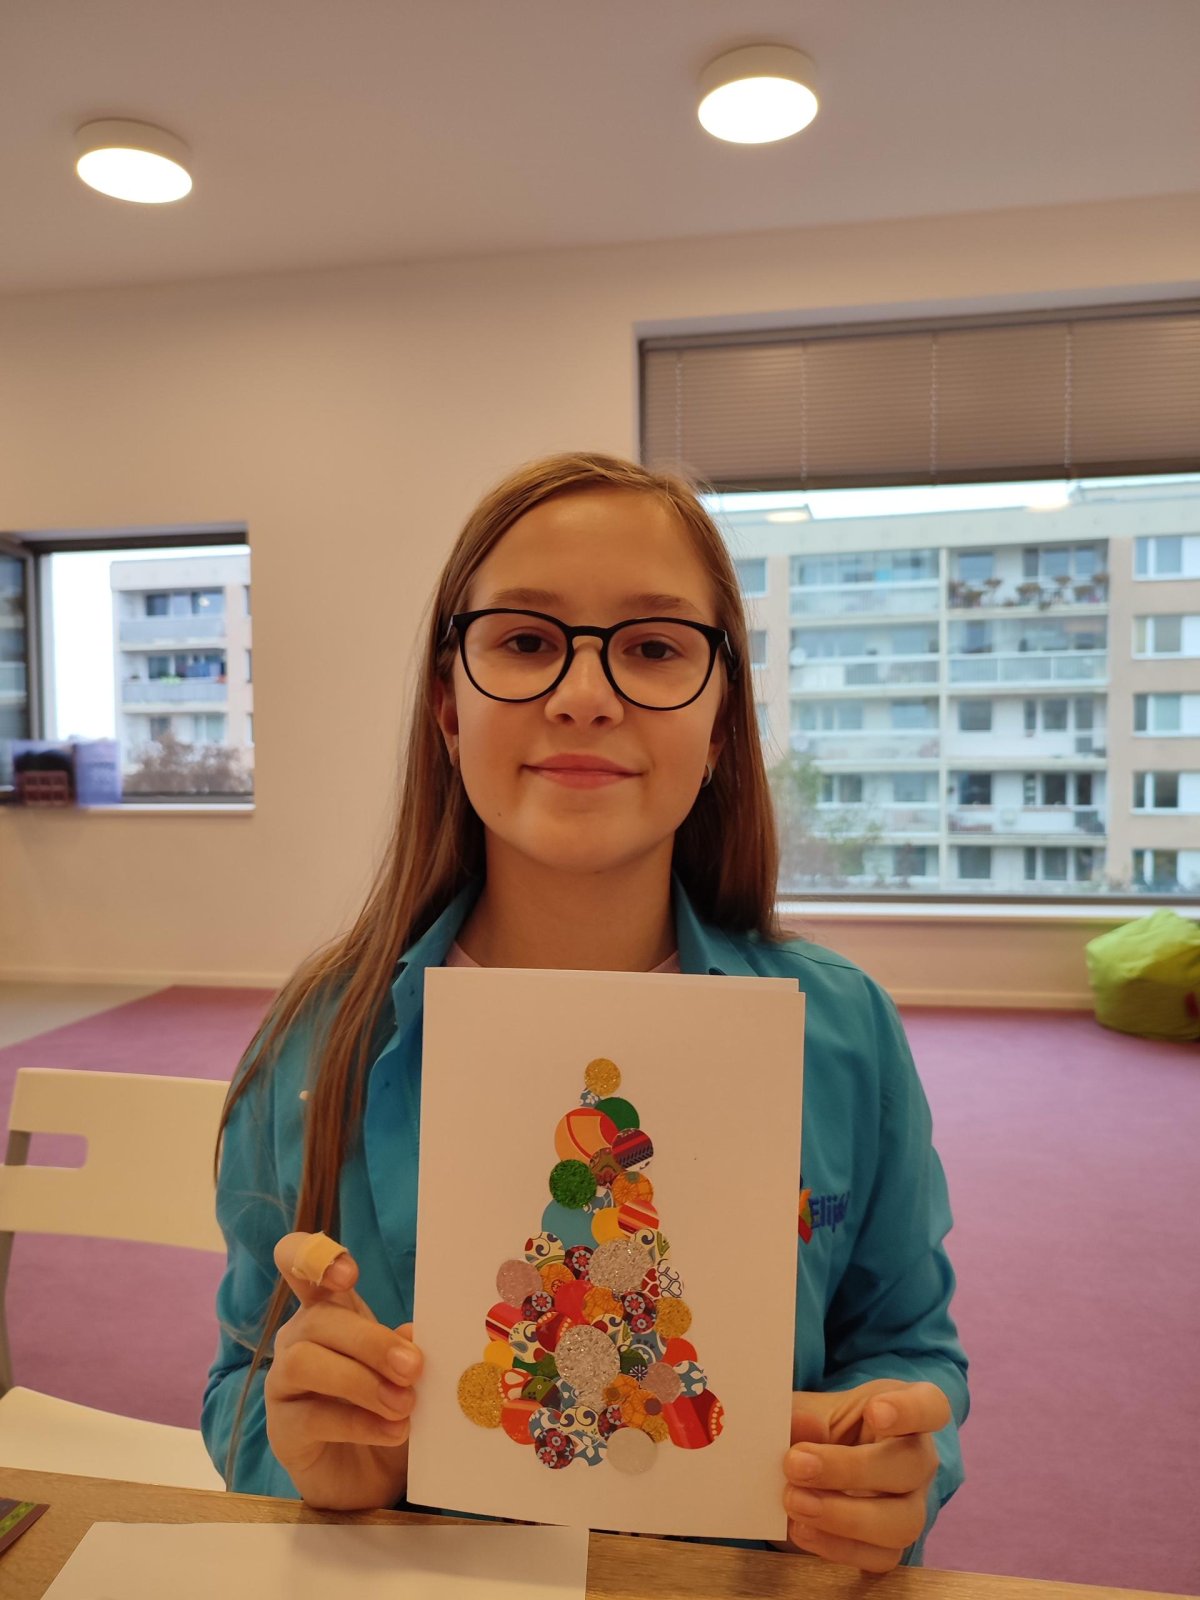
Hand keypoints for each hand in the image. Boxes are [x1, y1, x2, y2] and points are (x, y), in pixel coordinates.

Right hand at [264, 1231, 423, 1509]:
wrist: (369, 1474)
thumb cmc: (385, 1404)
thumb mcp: (403, 1370)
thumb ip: (406, 1346)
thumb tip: (415, 1333)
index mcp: (329, 1309)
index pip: (301, 1264)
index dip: (317, 1259)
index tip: (349, 1275)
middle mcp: (298, 1338)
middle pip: (318, 1320)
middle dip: (370, 1342)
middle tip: (413, 1367)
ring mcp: (283, 1383)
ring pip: (304, 1362)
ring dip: (360, 1382)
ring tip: (403, 1404)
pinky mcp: (282, 1429)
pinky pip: (312, 1417)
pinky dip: (358, 1423)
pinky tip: (392, 1430)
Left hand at [778, 1379, 950, 1572]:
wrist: (811, 1471)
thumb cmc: (821, 1428)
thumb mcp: (808, 1411)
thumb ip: (801, 1417)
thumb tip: (801, 1424)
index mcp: (906, 1410)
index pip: (931, 1406)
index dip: (909, 1410)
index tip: (874, 1411)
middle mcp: (918, 1458)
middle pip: (910, 1466)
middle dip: (850, 1469)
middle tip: (796, 1465)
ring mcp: (912, 1505)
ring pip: (902, 1521)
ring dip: (844, 1516)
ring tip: (795, 1503)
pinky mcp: (893, 1545)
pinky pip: (879, 1557)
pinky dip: (836, 1546)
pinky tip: (801, 1528)